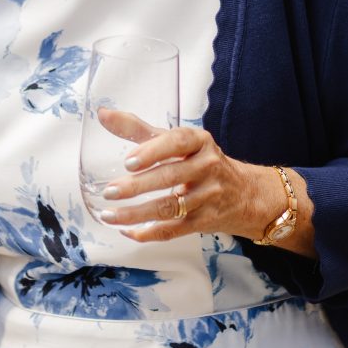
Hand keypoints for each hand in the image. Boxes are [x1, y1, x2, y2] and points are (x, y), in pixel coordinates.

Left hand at [97, 110, 307, 249]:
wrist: (245, 194)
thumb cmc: (200, 161)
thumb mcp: (177, 141)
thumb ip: (139, 129)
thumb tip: (103, 114)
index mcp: (199, 142)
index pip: (177, 142)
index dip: (152, 151)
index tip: (128, 161)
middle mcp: (207, 167)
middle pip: (170, 177)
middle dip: (137, 186)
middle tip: (110, 191)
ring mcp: (208, 197)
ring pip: (169, 208)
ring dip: (136, 214)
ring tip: (109, 215)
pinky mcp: (204, 222)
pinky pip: (174, 230)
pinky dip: (148, 233)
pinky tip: (127, 231)